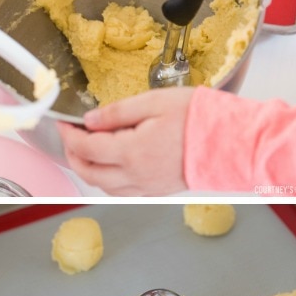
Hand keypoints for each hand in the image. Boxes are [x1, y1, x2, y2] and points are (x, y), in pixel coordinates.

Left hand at [57, 88, 192, 195]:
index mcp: (131, 151)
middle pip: (89, 172)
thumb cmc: (200, 119)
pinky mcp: (159, 190)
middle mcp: (136, 175)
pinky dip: (109, 182)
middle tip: (70, 139)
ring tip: (88, 153)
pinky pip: (124, 192)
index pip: (86, 146)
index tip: (64, 123)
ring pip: (104, 187)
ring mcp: (148, 186)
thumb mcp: (155, 102)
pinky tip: (112, 169)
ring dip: (89, 171)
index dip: (69, 134)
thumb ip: (118, 112)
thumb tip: (90, 121)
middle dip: (73, 155)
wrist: (231, 143)